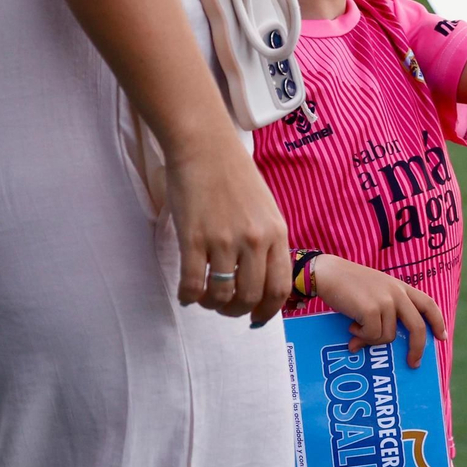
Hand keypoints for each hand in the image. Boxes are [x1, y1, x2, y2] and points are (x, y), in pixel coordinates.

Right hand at [163, 133, 291, 323]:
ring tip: (205, 297)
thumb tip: (263, 275)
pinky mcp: (194, 238)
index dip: (268, 311)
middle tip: (225, 308)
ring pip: (221, 294)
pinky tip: (187, 292)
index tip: (256, 318)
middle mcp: (255, 240)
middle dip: (237, 311)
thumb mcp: (267, 208)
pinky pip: (193, 283)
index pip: (279, 287)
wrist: (206, 148)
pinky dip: (189, 295)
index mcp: (277, 233)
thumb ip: (268, 241)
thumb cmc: (235, 175)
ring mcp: (225, 240)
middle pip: (250, 296)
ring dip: (211, 304)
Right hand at [311, 255, 447, 366]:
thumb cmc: (349, 286)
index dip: (437, 321)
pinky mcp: (371, 310)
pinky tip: (351, 325)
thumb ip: (385, 313)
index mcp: (401, 288)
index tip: (442, 337)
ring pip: (388, 336)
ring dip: (372, 339)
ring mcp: (385, 301)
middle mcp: (397, 294)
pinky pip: (372, 336)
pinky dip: (361, 336)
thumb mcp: (375, 293)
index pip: (428, 304)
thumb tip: (378, 344)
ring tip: (356, 329)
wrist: (329, 273)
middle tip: (413, 363)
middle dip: (417, 348)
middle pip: (417, 327)